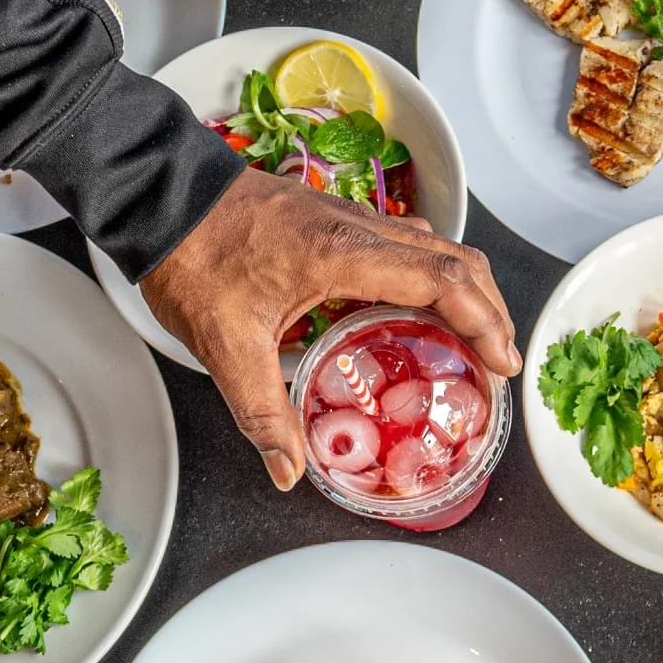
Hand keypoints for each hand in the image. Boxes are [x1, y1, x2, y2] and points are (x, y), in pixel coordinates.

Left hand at [142, 169, 520, 489]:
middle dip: (492, 309)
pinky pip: (409, 240)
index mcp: (343, 255)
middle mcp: (360, 228)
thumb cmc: (192, 257)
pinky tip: (420, 304)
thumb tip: (287, 468)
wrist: (159, 194)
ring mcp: (351, 216)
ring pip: (438, 245)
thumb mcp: (224, 345)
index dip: (485, 322)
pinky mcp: (338, 215)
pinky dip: (435, 273)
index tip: (502, 362)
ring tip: (476, 334)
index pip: (442, 282)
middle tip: (501, 358)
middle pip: (457, 260)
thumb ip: (261, 410)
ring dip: (468, 288)